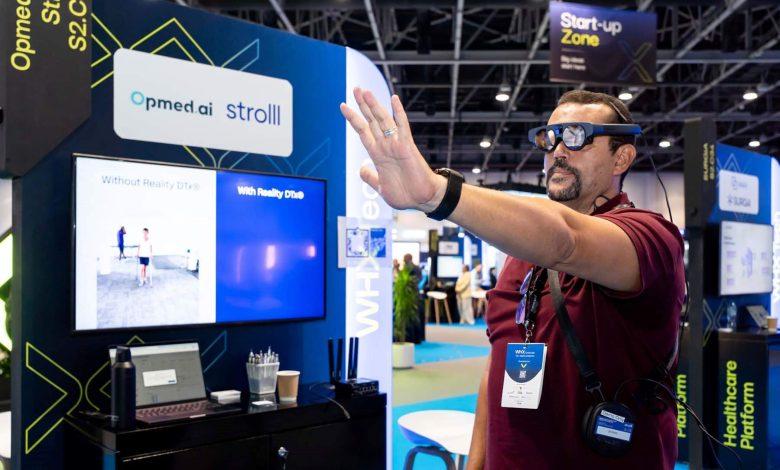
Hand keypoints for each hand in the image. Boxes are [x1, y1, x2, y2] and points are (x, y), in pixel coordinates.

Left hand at [340, 88, 445, 211]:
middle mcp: (386, 146)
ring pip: (383, 120)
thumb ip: (370, 177)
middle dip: (362, 105)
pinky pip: (402, 126)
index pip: (363, 131)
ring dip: (374, 106)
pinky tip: (394, 99)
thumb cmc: (405, 194)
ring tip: (365, 92)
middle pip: (371, 121)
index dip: (353, 119)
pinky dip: (398, 112)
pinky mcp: (407, 146)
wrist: (422, 200)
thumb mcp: (380, 187)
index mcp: (378, 154)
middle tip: (355, 88)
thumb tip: (361, 168)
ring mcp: (396, 145)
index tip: (343, 106)